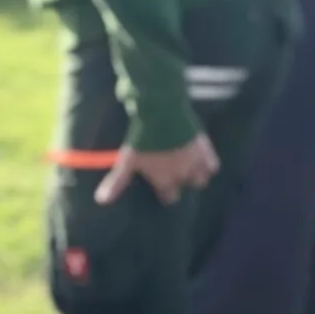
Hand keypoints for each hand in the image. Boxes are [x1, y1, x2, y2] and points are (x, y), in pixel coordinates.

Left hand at [95, 132, 219, 207]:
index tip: (162, 187)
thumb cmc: (143, 139)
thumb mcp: (127, 161)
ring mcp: (196, 162)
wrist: (163, 112)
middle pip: (188, 188)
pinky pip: (213, 165)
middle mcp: (183, 175)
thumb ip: (117, 182)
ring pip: (202, 180)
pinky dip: (208, 165)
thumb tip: (100, 201)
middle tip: (175, 175)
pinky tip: (201, 160)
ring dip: (196, 176)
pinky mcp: (206, 148)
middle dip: (182, 184)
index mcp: (165, 181)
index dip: (165, 193)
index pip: (170, 198)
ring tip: (188, 169)